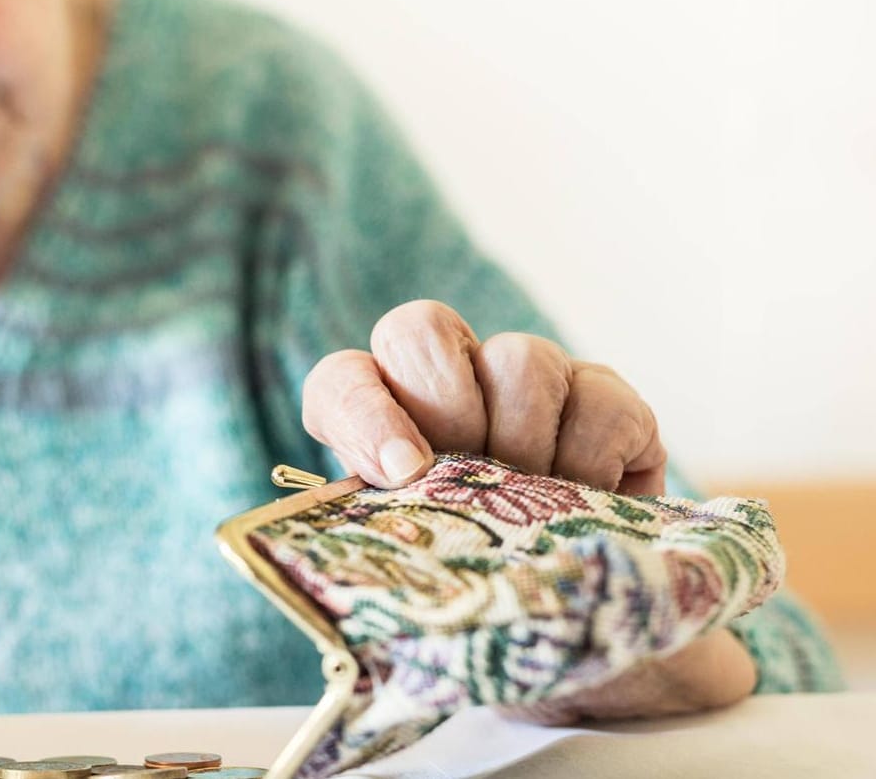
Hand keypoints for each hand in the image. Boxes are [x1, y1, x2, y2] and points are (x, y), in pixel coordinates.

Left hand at [302, 299, 755, 719]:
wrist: (578, 617)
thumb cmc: (478, 590)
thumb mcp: (425, 576)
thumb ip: (396, 550)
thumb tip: (387, 562)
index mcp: (379, 422)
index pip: (342, 382)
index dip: (364, 414)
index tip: (399, 472)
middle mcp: (448, 380)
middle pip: (421, 331)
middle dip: (447, 407)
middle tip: (475, 480)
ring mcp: (529, 380)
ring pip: (520, 357)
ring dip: (527, 441)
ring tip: (535, 511)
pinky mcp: (606, 398)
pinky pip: (601, 398)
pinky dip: (596, 459)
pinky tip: (590, 500)